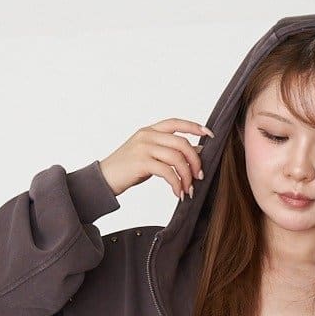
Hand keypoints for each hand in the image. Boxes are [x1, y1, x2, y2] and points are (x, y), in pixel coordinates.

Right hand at [98, 119, 212, 201]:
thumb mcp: (150, 155)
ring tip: (188, 189)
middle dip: (195, 160)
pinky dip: (176, 184)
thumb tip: (197, 151)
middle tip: (199, 176)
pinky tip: (178, 193)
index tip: (210, 134)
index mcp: (150, 130)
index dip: (194, 127)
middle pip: (181, 142)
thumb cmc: (128, 168)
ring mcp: (143, 147)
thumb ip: (170, 151)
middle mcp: (147, 135)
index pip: (176, 122)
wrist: (104, 178)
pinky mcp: (141, 162)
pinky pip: (167, 172)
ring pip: (176, 158)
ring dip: (187, 176)